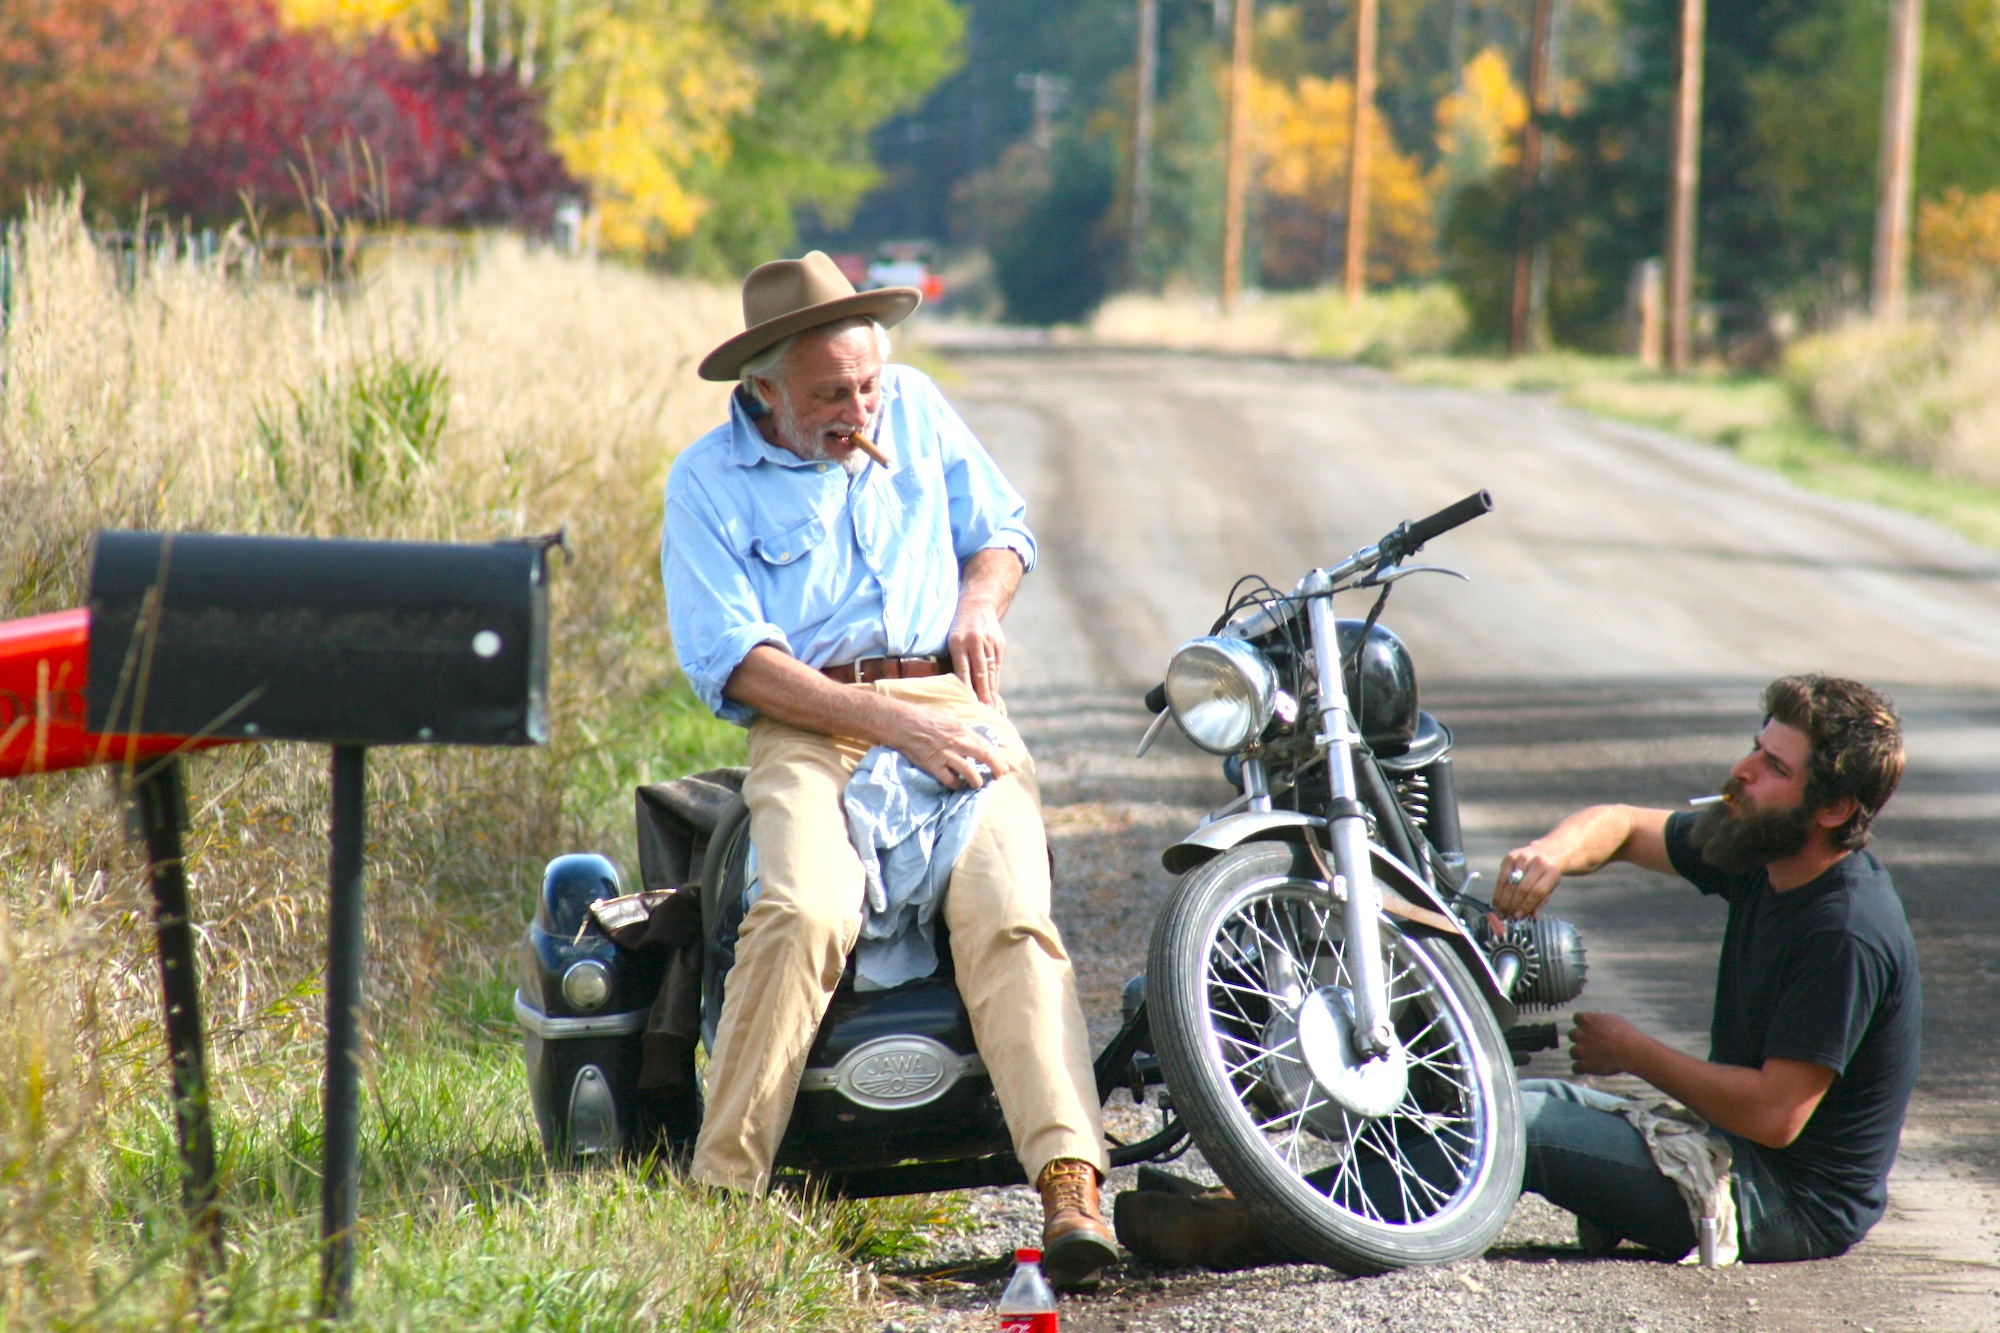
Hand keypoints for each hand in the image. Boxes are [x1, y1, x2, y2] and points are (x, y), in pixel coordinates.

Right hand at [890, 703, 1014, 789]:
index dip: (998, 758)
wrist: (903, 723)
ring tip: (977, 784)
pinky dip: (956, 785)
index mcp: (963, 730)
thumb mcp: (949, 719)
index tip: (1002, 766)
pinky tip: (957, 784)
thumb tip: (975, 740)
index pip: (987, 746)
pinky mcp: (934, 766)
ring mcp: (947, 755)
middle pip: (986, 757)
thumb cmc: (925, 718)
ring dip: (977, 781)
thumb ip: (963, 731)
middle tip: (998, 776)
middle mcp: (959, 743)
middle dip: (996, 769)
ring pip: (971, 773)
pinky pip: (951, 781)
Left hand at [947, 599, 1006, 706]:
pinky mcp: (999, 644)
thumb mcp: (951, 639)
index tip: (968, 705)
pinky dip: (995, 682)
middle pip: (979, 673)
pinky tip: (994, 695)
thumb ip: (955, 660)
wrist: (978, 604)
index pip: (963, 670)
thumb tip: (956, 688)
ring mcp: (989, 642)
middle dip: (982, 694)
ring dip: (991, 692)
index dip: (966, 688)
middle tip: (983, 713)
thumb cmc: (958, 628)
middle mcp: (974, 641)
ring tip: (991, 709)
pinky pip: (997, 667)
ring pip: (990, 671)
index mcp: (957, 641)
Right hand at [1493, 843, 1562, 918]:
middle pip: (1522, 888)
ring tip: (1501, 912)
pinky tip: (1497, 902)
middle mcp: (1538, 862)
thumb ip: (1540, 902)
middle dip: (1513, 905)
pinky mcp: (1511, 856)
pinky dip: (1498, 892)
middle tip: (1507, 916)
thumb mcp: (1550, 888)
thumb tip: (1530, 916)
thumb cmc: (1547, 875)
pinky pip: (1501, 877)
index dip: (1526, 905)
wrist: (1546, 853)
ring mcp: (1523, 858)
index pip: (1537, 892)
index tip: (1518, 916)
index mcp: (1552, 872)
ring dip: (1504, 900)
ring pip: (1510, 883)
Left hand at [1568, 1011, 1642, 1076]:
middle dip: (1581, 1039)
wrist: (1630, 1051)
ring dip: (1581, 1055)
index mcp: (1586, 1019)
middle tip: (1593, 1044)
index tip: (1591, 1029)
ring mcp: (1580, 1049)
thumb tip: (1598, 1016)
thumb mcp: (1614, 1020)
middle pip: (1572, 1035)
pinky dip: (1581, 1069)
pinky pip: (1575, 1068)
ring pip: (1573, 1052)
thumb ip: (1602, 1020)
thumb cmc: (1626, 1034)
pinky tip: (1589, 1068)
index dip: (1584, 1024)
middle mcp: (1579, 1033)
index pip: (1577, 1018)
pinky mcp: (1583, 1064)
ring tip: (1595, 1058)